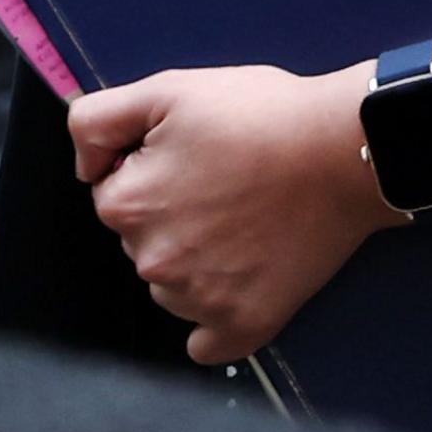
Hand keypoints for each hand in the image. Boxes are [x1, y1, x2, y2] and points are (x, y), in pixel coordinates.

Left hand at [69, 63, 398, 366]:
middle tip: (228, 181)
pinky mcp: (244, 325)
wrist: (346, 149)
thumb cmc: (262, 114)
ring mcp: (199, 301)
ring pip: (173, 285)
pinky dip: (215, 321)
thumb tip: (84, 168)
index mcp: (127, 205)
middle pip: (143, 241)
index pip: (115, 194)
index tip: (197, 155)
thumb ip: (97, 121)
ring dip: (196, 260)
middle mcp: (153, 263)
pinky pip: (206, 342)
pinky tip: (240, 282)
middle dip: (173, 214)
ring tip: (248, 217)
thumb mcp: (168, 89)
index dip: (153, 169)